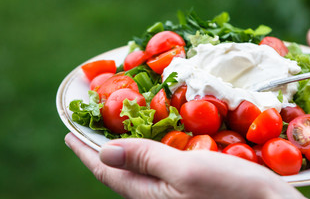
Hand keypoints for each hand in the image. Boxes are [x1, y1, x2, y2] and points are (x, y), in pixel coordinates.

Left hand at [65, 133, 303, 198]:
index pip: (107, 172)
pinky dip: (149, 146)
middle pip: (119, 170)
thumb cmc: (232, 190)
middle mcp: (157, 195)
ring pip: (139, 165)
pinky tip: (153, 134)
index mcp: (149, 195)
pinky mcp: (188, 182)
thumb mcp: (185, 171)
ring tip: (114, 127)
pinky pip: (159, 162)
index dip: (86, 152)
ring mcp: (173, 189)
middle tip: (90, 126)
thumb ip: (146, 160)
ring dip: (124, 145)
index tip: (70, 134)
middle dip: (101, 147)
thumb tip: (103, 153)